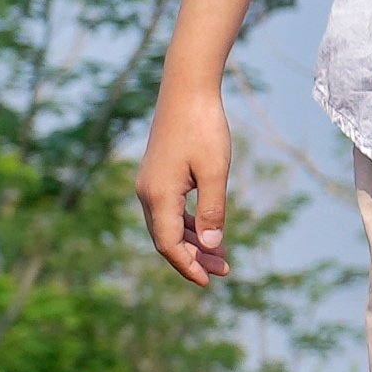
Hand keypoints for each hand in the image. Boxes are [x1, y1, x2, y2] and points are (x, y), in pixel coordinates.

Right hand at [135, 83, 232, 287]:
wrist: (187, 90)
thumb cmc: (204, 127)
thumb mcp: (215, 171)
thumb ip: (212, 210)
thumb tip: (211, 245)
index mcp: (158, 195)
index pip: (168, 244)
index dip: (188, 266)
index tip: (209, 282)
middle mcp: (147, 193)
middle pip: (167, 239)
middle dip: (194, 258)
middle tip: (224, 271)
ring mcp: (150, 183)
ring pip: (168, 225)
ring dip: (193, 242)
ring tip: (221, 257)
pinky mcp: (158, 175)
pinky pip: (169, 210)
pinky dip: (188, 224)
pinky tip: (207, 230)